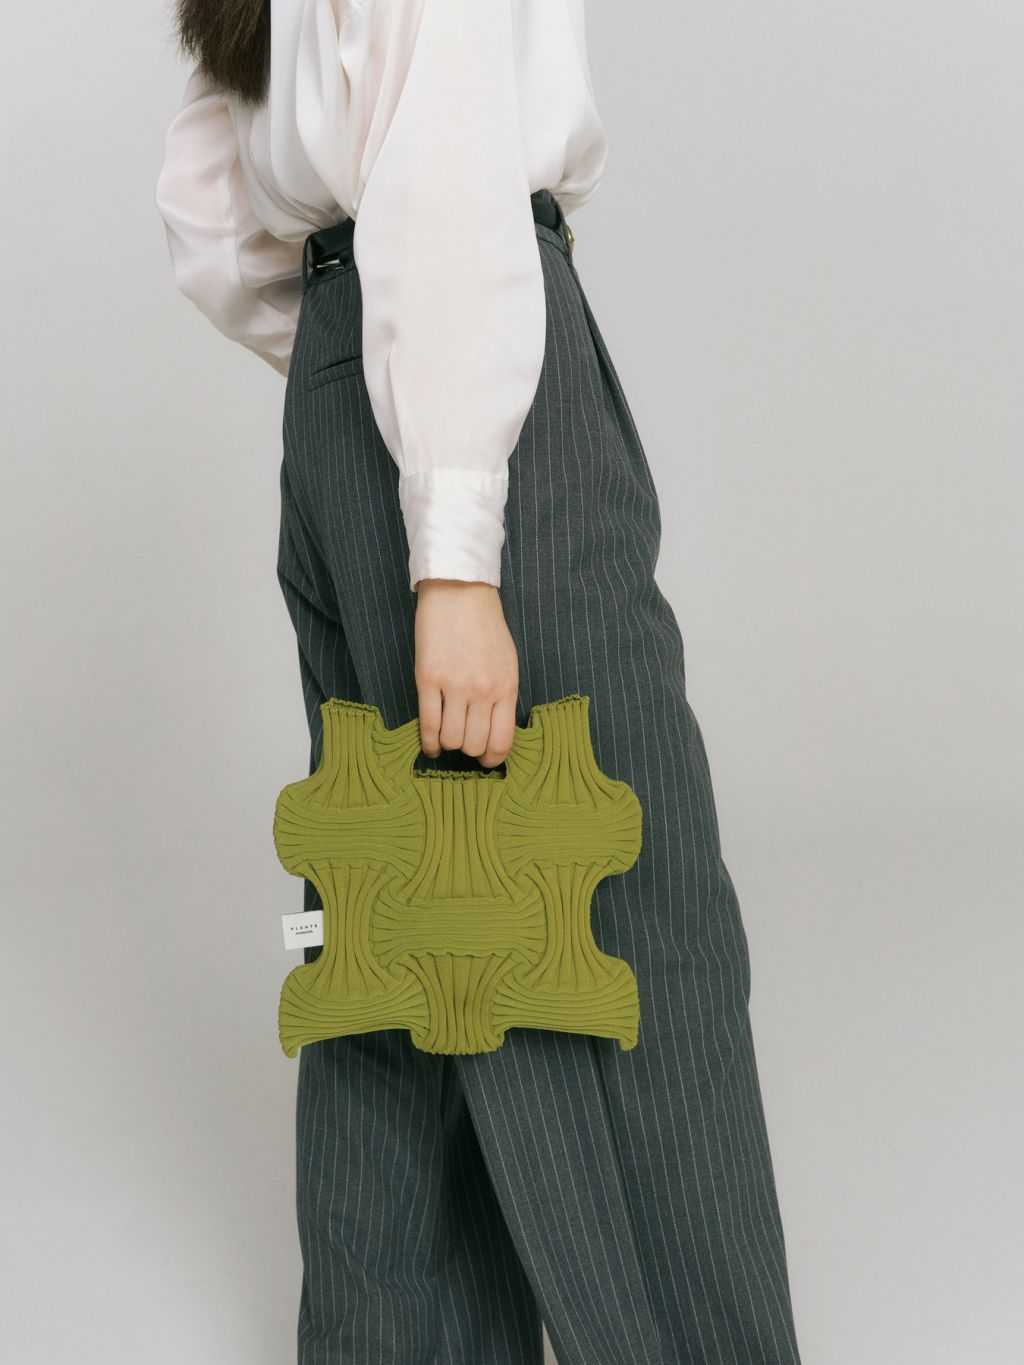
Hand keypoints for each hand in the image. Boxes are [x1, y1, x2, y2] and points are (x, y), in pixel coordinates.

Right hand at [413, 580, 518, 767]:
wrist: (459, 592)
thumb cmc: (485, 627)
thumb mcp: (507, 662)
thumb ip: (503, 696)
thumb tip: (494, 732)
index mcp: (507, 687)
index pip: (502, 741)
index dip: (493, 759)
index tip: (486, 762)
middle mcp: (483, 690)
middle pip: (475, 745)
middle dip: (469, 751)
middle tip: (464, 743)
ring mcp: (454, 685)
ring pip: (452, 739)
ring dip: (449, 744)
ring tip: (448, 736)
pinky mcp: (427, 678)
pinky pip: (428, 724)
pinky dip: (429, 742)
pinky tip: (431, 745)